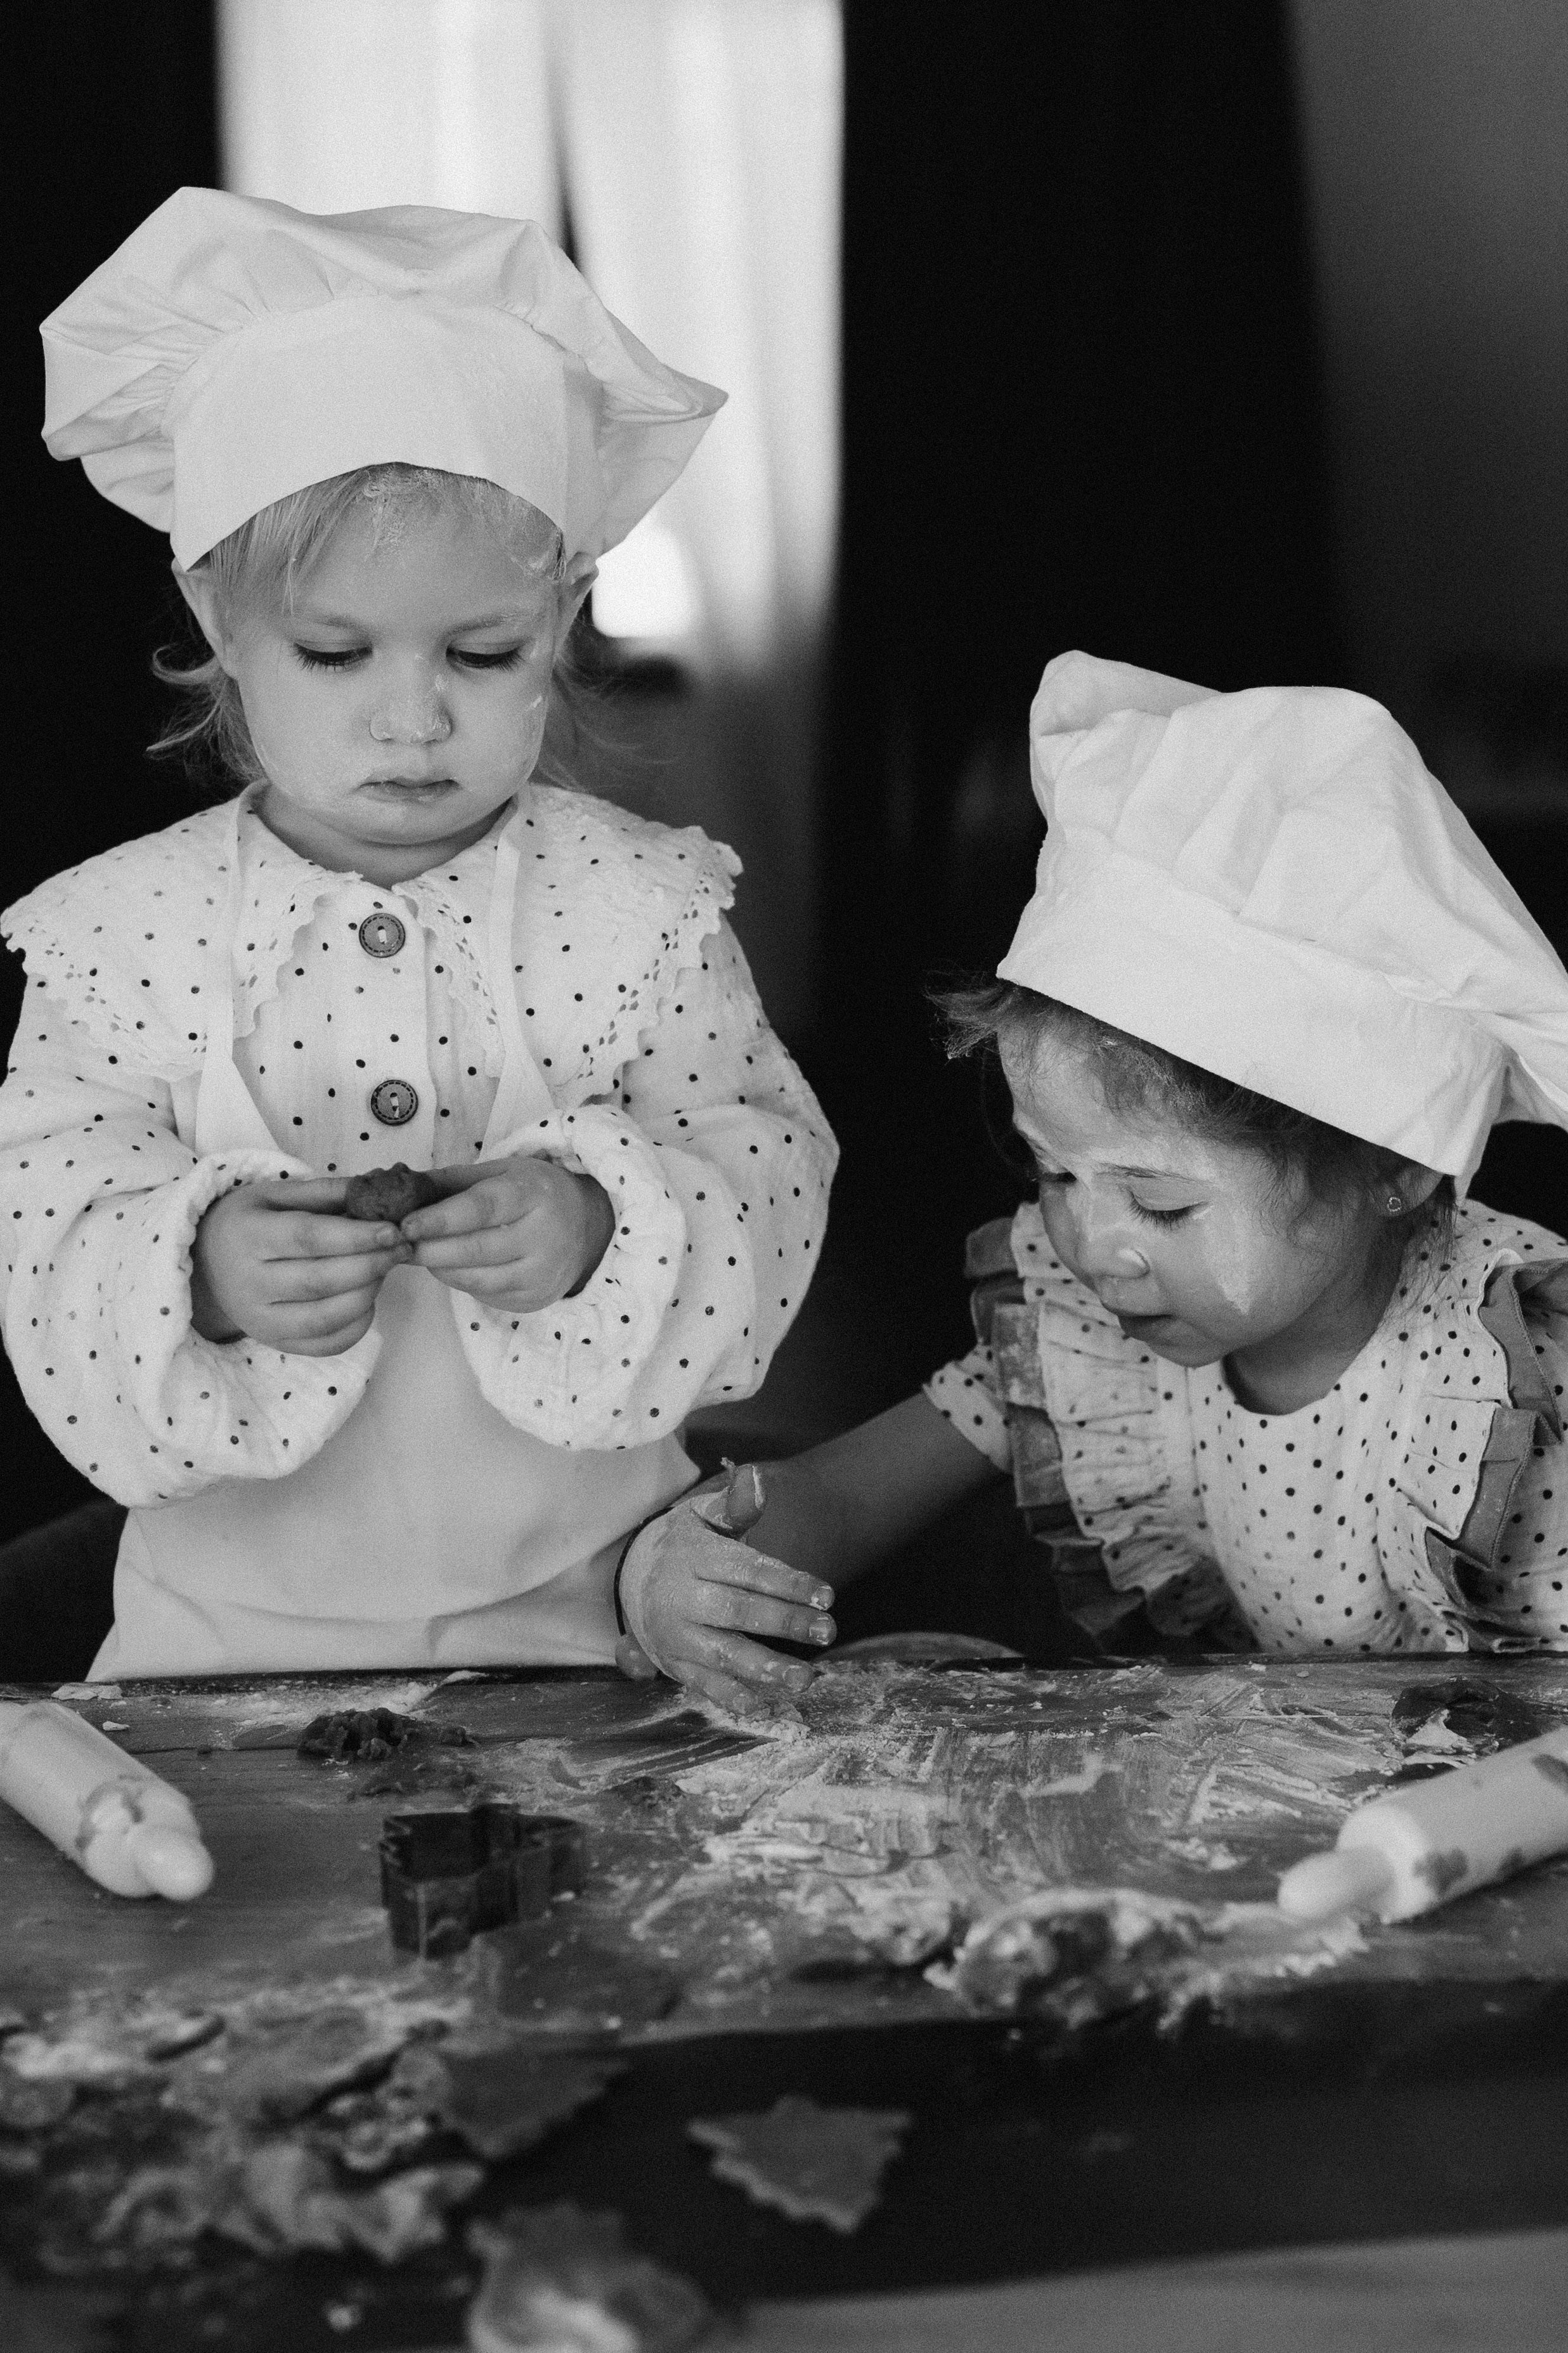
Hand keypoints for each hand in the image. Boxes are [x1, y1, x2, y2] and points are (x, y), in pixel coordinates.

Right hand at [190, 1177, 410, 1354]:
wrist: (206, 1264)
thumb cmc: (250, 1222)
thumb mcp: (275, 1194)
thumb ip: (325, 1192)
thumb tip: (377, 1190)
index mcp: (246, 1236)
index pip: (308, 1239)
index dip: (356, 1236)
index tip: (393, 1230)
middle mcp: (248, 1283)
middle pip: (319, 1281)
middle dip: (370, 1264)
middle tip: (401, 1248)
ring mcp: (259, 1320)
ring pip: (325, 1318)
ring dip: (368, 1293)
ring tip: (385, 1269)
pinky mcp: (275, 1343)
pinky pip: (326, 1344)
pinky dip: (357, 1324)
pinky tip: (367, 1299)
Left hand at [401, 1154, 614, 1312]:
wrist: (587, 1228)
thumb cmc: (534, 1194)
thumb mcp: (501, 1172)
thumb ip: (452, 1180)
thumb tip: (403, 1188)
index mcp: (533, 1194)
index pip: (481, 1209)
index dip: (440, 1219)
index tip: (406, 1225)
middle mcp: (544, 1236)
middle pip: (475, 1249)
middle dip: (430, 1249)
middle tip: (400, 1244)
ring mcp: (542, 1273)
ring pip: (476, 1279)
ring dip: (439, 1268)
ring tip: (420, 1254)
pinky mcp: (535, 1298)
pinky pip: (484, 1294)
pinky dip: (460, 1281)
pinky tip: (451, 1266)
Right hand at [615, 1464, 836, 1720]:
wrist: (632, 1579)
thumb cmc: (686, 1547)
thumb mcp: (703, 1517)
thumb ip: (735, 1506)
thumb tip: (757, 1479)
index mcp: (694, 1557)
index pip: (747, 1570)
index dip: (788, 1583)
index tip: (827, 1594)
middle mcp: (682, 1598)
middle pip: (737, 1612)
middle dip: (785, 1623)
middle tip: (828, 1631)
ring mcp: (676, 1635)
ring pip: (722, 1655)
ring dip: (765, 1668)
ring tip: (805, 1677)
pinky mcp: (675, 1665)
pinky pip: (705, 1685)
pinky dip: (734, 1698)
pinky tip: (766, 1704)